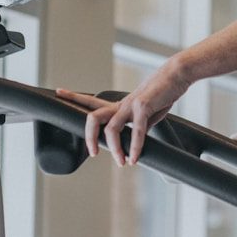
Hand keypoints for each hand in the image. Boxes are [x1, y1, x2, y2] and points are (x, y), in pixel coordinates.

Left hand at [56, 58, 190, 167]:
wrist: (177, 74)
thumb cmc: (165, 90)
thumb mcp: (150, 111)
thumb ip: (140, 124)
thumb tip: (137, 137)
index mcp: (121, 105)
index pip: (92, 101)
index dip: (74, 97)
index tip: (59, 92)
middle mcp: (122, 104)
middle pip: (93, 117)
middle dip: (89, 137)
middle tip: (93, 153)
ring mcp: (131, 105)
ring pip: (111, 128)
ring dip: (114, 148)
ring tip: (121, 161)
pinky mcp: (144, 107)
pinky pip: (136, 130)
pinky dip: (135, 146)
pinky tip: (135, 157)